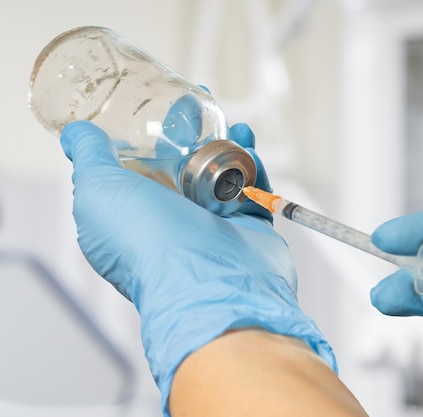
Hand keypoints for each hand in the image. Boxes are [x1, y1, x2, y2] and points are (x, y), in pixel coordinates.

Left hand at [60, 121, 335, 415]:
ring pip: (219, 175)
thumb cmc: (148, 240)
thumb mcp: (98, 191)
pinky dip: (251, 165)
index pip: (136, 169)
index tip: (152, 107)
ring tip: (228, 120)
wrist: (211, 281)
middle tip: (197, 106)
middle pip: (181, 167)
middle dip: (189, 135)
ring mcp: (211, 226)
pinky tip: (247, 142)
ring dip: (225, 145)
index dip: (144, 137)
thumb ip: (89, 157)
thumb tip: (76, 132)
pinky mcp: (247, 227)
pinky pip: (251, 188)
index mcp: (132, 215)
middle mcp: (171, 223)